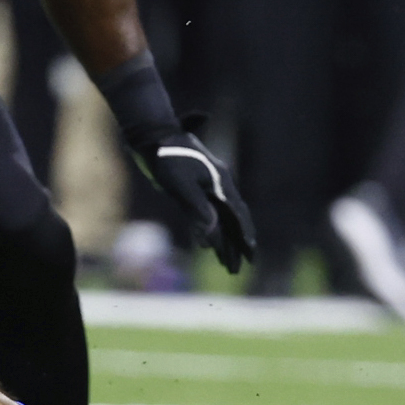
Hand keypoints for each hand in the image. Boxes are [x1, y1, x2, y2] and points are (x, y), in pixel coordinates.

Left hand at [129, 122, 256, 274]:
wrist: (154, 137)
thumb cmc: (167, 159)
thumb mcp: (181, 185)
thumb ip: (197, 209)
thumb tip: (211, 234)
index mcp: (220, 184)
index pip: (237, 215)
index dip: (244, 234)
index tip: (250, 252)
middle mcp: (218, 186)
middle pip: (232, 220)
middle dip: (236, 244)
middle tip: (241, 266)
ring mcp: (207, 188)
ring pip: (221, 219)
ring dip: (224, 241)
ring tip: (227, 263)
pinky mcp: (193, 189)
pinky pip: (207, 215)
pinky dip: (210, 231)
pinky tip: (208, 244)